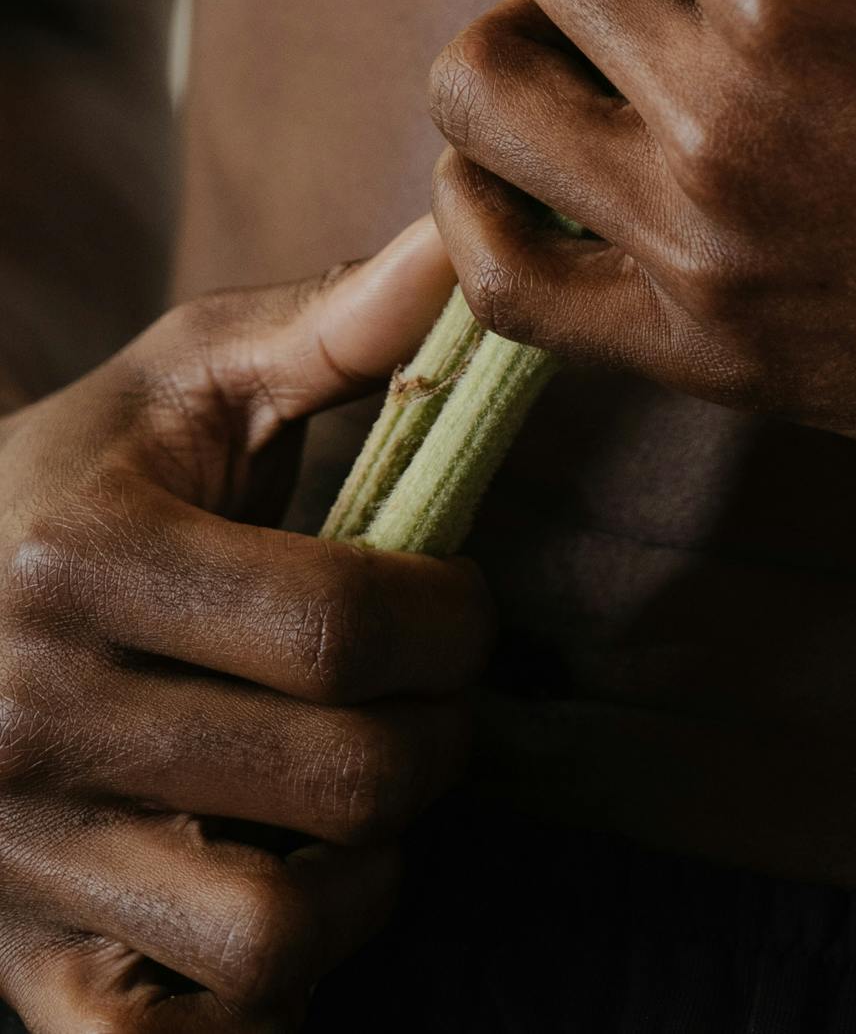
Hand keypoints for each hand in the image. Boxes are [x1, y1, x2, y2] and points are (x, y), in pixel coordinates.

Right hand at [0, 225, 492, 1031]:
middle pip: (339, 783)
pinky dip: (254, 1007)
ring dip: (363, 882)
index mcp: (81, 561)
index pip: (341, 629)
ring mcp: (18, 864)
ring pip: (273, 938)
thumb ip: (333, 326)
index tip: (459, 604)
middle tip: (433, 704)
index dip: (452, 622)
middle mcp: (33, 720)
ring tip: (358, 807)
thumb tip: (463, 245)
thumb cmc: (76, 480)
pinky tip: (275, 907)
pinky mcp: (19, 975)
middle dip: (438, 742)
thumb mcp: (182, 384)